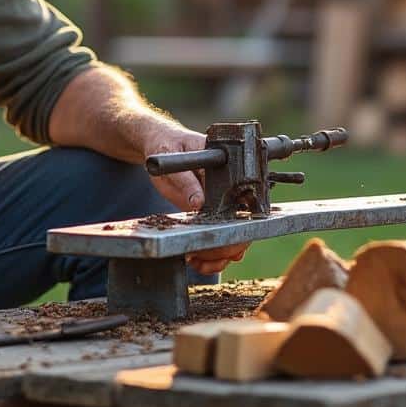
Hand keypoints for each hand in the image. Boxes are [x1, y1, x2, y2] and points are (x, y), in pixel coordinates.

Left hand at [141, 123, 250, 274]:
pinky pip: (217, 237)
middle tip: (208, 255)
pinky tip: (197, 261)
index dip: (243, 220)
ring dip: (221, 255)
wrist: (159, 147)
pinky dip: (211, 255)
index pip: (246, 195)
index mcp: (228, 167)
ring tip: (200, 262)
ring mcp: (220, 203)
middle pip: (244, 223)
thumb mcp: (172, 155)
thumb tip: (199, 202)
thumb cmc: (167, 144)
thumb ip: (185, 180)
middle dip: (231, 244)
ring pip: (234, 235)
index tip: (227, 237)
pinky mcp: (207, 214)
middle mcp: (229, 187)